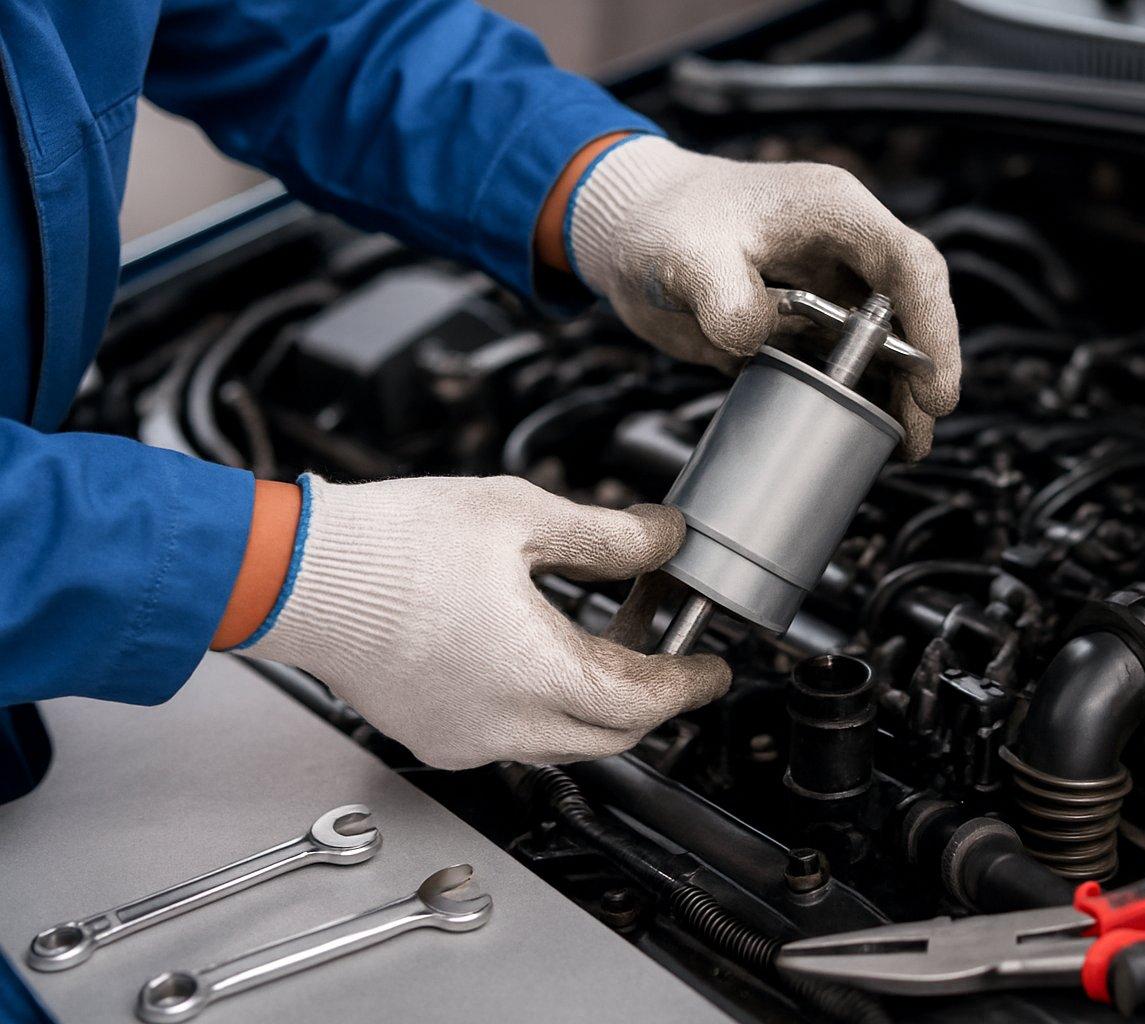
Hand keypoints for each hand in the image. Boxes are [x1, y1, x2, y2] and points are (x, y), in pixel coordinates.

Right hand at [242, 475, 729, 767]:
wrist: (298, 573)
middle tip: (666, 644)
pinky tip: (539, 651)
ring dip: (595, 698)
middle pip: (610, 735)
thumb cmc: (392, 546)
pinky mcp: (431, 735)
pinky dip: (543, 705)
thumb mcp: (522, 518)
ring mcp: (463, 739)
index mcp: (536, 675)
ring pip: (561, 740)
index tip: (712, 668)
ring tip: (604, 633)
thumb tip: (662, 538)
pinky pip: (511, 737)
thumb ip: (607, 536)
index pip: (644, 703)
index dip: (689, 684)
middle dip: (650, 695)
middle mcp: (503, 726)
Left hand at [568, 137, 960, 458]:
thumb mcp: (686, 255)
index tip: (934, 385)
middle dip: (923, 370)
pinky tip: (860, 429)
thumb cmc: (657, 220)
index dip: (933, 326)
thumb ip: (724, 297)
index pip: (908, 266)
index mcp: (832, 211)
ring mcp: (822, 286)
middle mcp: (839, 248)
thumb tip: (757, 340)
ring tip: (904, 444)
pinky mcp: (798, 321)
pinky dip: (855, 394)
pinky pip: (841, 360)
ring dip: (896, 389)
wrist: (623, 230)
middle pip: (909, 308)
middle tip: (921, 428)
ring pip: (882, 339)